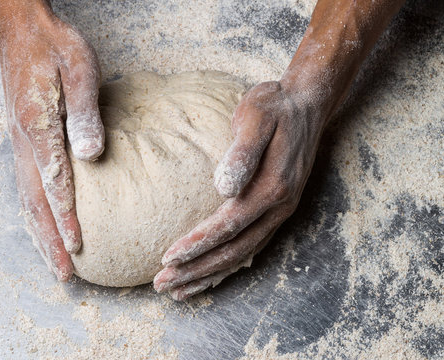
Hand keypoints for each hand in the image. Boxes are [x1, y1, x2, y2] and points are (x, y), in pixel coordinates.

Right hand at [0, 3, 103, 279]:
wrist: (22, 31)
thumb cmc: (55, 47)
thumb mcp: (79, 69)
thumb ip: (85, 113)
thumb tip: (92, 154)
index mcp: (38, 124)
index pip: (53, 180)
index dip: (66, 215)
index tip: (79, 243)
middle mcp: (23, 140)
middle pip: (34, 201)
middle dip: (50, 239)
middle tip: (65, 273)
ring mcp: (18, 142)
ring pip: (25, 199)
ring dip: (40, 234)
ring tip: (55, 264)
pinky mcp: (21, 141)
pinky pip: (24, 187)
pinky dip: (34, 215)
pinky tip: (43, 228)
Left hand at [154, 81, 323, 299]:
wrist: (305, 105)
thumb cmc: (273, 107)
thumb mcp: (255, 118)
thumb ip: (241, 153)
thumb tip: (223, 187)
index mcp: (271, 186)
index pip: (227, 225)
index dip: (197, 244)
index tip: (167, 258)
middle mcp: (278, 207)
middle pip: (233, 250)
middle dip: (196, 269)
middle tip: (162, 283)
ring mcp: (280, 212)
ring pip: (242, 255)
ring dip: (209, 274)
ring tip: (178, 291)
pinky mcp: (276, 211)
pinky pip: (251, 247)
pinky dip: (228, 266)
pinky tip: (209, 276)